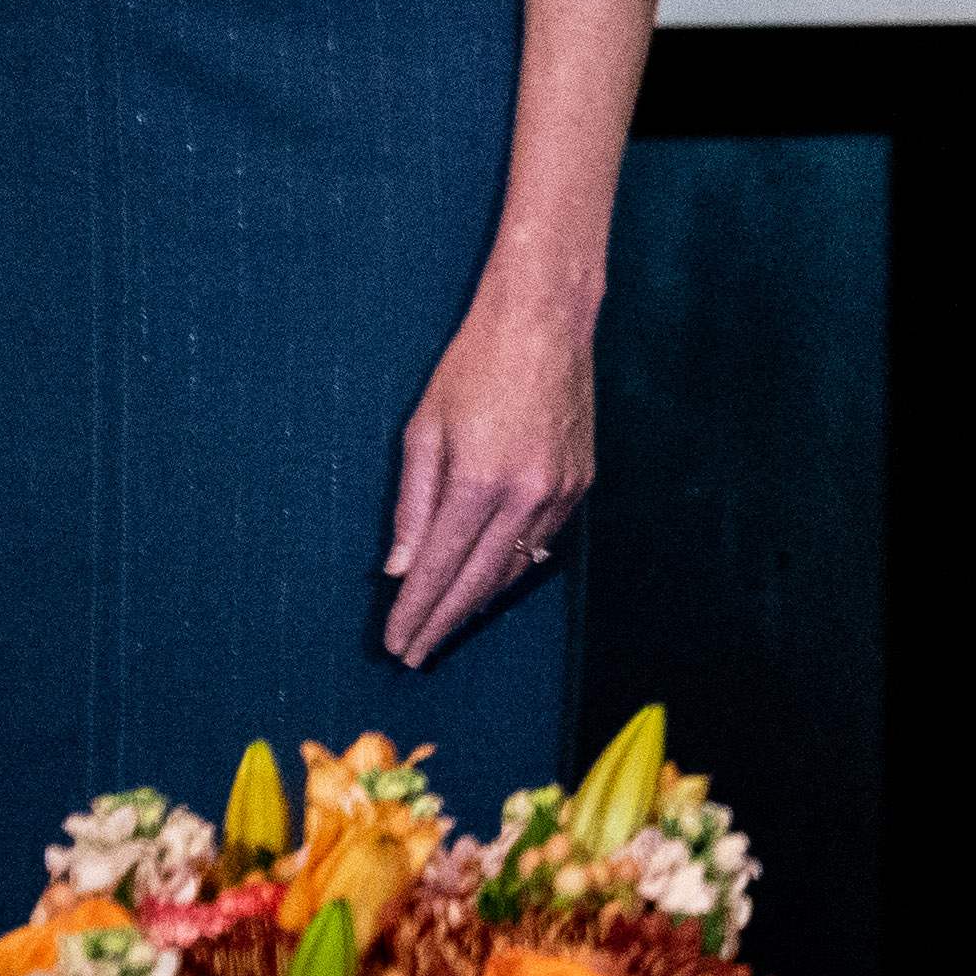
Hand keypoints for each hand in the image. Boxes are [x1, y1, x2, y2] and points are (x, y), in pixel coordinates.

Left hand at [386, 280, 592, 665]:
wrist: (546, 321)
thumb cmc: (474, 365)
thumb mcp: (424, 429)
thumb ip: (412, 503)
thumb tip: (400, 566)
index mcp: (480, 480)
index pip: (439, 567)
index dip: (415, 610)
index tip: (395, 642)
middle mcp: (527, 495)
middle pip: (478, 581)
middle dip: (442, 621)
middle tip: (414, 653)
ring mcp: (560, 491)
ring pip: (514, 568)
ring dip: (477, 601)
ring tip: (444, 624)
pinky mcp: (580, 482)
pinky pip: (542, 543)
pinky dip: (511, 568)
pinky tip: (488, 579)